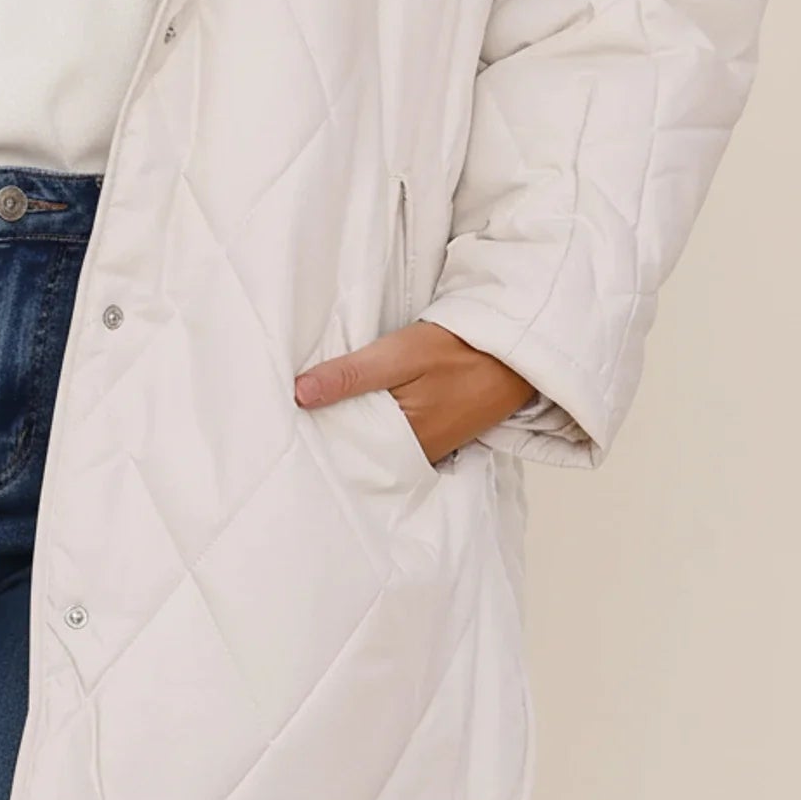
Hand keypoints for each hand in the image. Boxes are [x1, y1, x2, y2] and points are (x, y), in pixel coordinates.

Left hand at [294, 320, 533, 463]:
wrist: (512, 347)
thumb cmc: (458, 349)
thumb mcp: (398, 355)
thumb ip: (350, 375)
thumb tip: (300, 393)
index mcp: (405, 441)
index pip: (347, 452)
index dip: (318, 439)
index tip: (289, 428)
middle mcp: (419, 452)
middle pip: (363, 451)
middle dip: (334, 438)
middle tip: (296, 423)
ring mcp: (432, 444)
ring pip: (381, 444)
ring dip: (356, 429)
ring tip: (320, 415)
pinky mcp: (440, 431)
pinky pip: (401, 436)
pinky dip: (381, 425)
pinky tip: (362, 409)